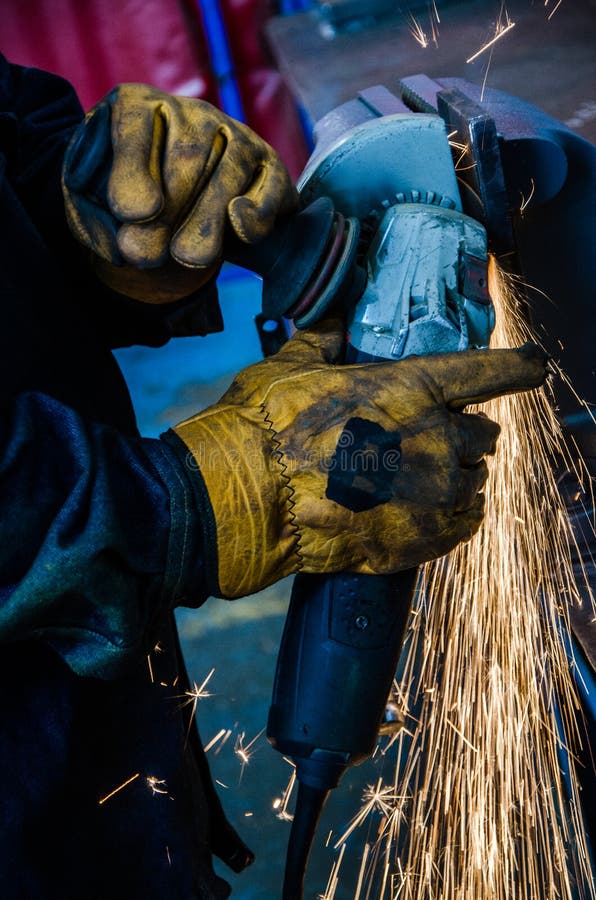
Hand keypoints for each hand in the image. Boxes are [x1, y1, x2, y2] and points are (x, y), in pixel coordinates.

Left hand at [62, 84, 297, 301]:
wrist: (173, 225)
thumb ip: (97, 216)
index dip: (133, 168)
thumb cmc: (127, 209)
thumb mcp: (94, 209)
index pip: (135, 125)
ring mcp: (237, 137)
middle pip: (187, 155)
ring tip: (187, 257)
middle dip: (168, 212)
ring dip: (207, 220)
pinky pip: (269, 188)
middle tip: (146, 255)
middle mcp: (192, 113)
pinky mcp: (269, 169)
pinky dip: (257, 209)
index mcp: (138, 106)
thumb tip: (137, 220)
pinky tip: (237, 226)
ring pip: (229, 172)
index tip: (133, 214)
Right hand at [170, 320, 546, 597]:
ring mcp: (429, 494)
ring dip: (458, 478)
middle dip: (466, 435)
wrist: (242, 499)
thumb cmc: (262, 428)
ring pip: (474, 482)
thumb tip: (332, 321)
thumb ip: (320, 342)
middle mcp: (433, 440)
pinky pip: (463, 527)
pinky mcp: (418, 539)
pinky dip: (455, 518)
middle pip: (485, 436)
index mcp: (409, 389)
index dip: (517, 366)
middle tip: (435, 440)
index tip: (535, 365)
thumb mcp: (288, 369)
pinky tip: (435, 514)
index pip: (487, 371)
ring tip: (422, 480)